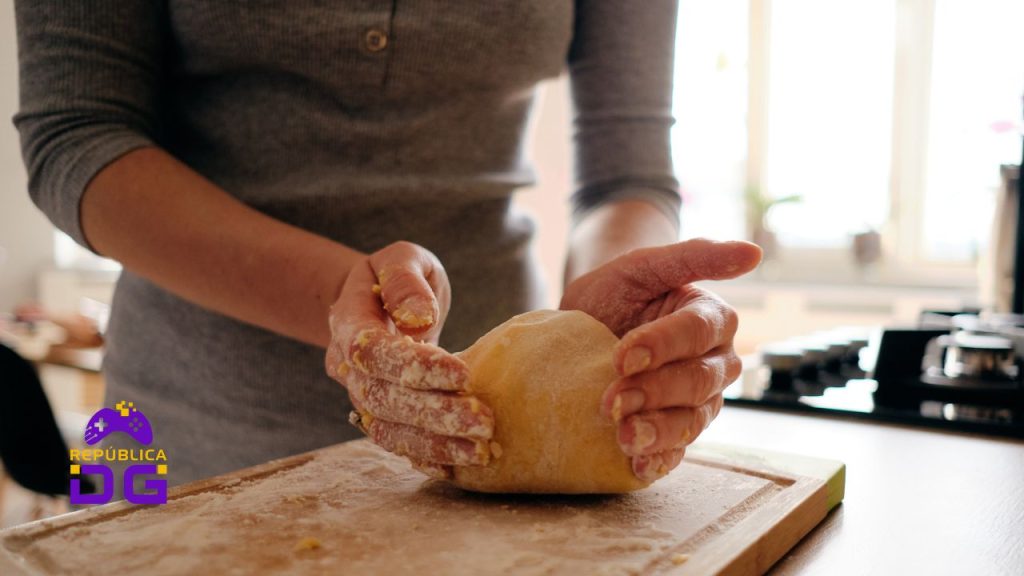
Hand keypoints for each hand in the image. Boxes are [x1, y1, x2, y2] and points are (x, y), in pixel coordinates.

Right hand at [325, 241, 493, 478]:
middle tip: (484, 421)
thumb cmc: (398, 276)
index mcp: (349, 322)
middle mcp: (348, 366)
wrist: (376, 299)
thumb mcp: (402, 258)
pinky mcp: (382, 414)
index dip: (416, 367)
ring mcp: (362, 394)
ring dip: (435, 444)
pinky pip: (398, 442)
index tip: (464, 374)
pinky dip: (427, 457)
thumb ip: (405, 280)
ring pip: (389, 429)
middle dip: (434, 414)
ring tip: (482, 449)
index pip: (375, 352)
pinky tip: (461, 464)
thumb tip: (418, 318)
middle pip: (382, 399)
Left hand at [560, 239, 761, 481]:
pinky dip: (660, 460)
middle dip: (655, 392)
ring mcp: (700, 400)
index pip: (699, 332)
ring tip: (623, 437)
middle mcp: (716, 362)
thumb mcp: (643, 265)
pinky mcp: (679, 430)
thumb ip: (693, 256)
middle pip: (698, 381)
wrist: (587, 323)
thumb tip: (753, 252)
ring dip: (658, 431)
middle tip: (611, 401)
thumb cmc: (618, 289)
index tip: (621, 355)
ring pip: (692, 420)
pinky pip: (679, 450)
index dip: (663, 345)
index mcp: (713, 318)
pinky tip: (638, 466)